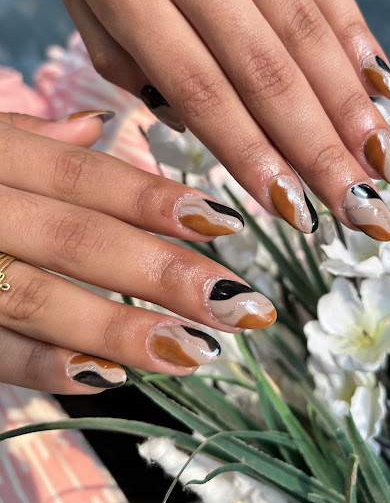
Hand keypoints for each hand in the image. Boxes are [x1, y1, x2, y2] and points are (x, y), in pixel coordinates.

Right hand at [0, 111, 274, 393]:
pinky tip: (115, 377)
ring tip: (199, 349)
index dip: (155, 201)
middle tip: (242, 304)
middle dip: (165, 274)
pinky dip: (49, 368)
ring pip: (42, 301)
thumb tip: (96, 125)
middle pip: (82, 241)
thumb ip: (34, 137)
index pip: (86, 178)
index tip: (228, 223)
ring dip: (124, 330)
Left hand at [52, 0, 389, 241]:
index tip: (292, 210)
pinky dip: (357, 40)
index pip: (203, 93)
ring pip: (308, 34)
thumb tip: (188, 119)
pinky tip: (382, 90)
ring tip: (381, 166)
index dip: (253, 156)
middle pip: (268, 75)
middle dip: (319, 151)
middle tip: (358, 210)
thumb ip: (124, 61)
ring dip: (350, 108)